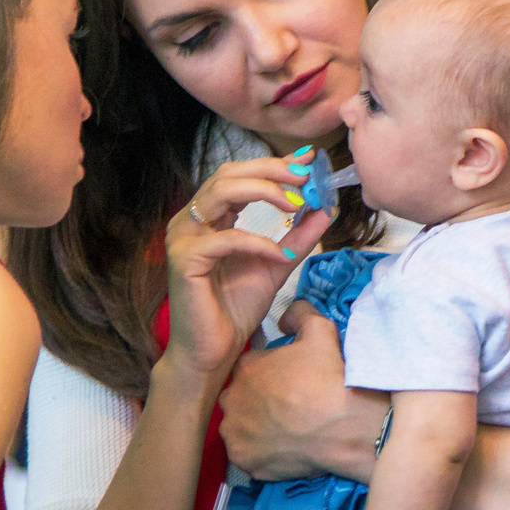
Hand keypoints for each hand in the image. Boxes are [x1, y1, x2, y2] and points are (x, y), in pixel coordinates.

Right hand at [164, 153, 334, 379]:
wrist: (214, 350)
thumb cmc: (235, 308)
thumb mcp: (276, 264)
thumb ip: (298, 236)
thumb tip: (326, 208)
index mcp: (209, 216)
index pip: (240, 175)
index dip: (273, 164)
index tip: (307, 159)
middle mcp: (191, 219)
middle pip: (229, 174)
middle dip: (271, 170)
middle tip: (305, 177)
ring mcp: (183, 236)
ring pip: (222, 192)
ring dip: (264, 192)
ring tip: (295, 204)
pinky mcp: (184, 259)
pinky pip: (226, 238)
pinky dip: (258, 242)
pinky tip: (280, 254)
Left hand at [219, 304, 384, 480]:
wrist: (344, 426)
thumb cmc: (329, 379)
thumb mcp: (320, 330)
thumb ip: (299, 314)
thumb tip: (286, 315)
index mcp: (246, 368)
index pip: (248, 367)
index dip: (268, 373)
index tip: (286, 381)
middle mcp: (232, 400)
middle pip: (238, 398)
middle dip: (255, 400)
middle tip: (285, 407)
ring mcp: (236, 433)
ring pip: (239, 427)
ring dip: (254, 427)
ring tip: (283, 430)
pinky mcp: (245, 461)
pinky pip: (247, 455)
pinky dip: (260, 454)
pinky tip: (282, 449)